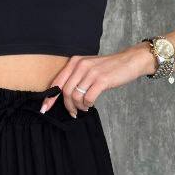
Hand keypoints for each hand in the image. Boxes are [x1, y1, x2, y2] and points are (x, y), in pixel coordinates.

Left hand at [39, 44, 153, 115]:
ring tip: (84, 107)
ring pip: (75, 96)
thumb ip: (76, 77)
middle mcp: (80, 65)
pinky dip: (87, 104)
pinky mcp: (102, 80)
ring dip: (78, 106)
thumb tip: (63, 95)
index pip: (57, 82)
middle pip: (65, 91)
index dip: (49, 97)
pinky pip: (88, 98)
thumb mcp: (88, 68)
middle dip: (67, 106)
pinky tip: (90, 104)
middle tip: (73, 112)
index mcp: (75, 62)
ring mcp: (91, 72)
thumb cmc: (108, 67)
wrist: (129, 61)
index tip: (44, 109)